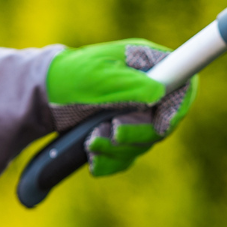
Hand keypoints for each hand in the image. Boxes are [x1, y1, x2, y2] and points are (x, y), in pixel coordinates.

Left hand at [46, 40, 196, 176]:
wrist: (43, 97)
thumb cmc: (69, 77)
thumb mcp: (98, 77)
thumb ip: (130, 84)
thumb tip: (160, 94)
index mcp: (148, 65)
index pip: (184, 85)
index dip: (179, 107)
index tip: (161, 124)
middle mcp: (147, 90)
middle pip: (165, 123)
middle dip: (137, 133)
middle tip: (113, 132)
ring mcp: (137, 114)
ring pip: (144, 144)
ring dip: (117, 149)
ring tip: (91, 140)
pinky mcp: (122, 135)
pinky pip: (127, 157)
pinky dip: (109, 161)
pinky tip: (91, 155)